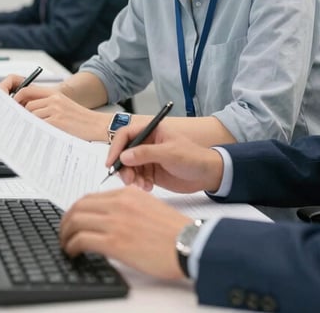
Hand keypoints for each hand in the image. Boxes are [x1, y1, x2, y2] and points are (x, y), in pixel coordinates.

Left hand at [22, 92, 109, 140]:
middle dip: (23, 115)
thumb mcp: (64, 106)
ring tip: (34, 131)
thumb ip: (47, 105)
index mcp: (55, 93)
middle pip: (28, 105)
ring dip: (31, 124)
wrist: (97, 124)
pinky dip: (36, 130)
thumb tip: (28, 112)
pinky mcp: (57, 121)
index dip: (18, 98)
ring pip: (32, 116)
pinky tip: (40, 135)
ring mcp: (56, 110)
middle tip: (22, 124)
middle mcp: (54, 99)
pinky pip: (39, 125)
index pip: (28, 90)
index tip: (14, 106)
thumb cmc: (81, 118)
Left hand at [60, 186, 190, 279]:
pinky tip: (72, 252)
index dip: (78, 210)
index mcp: (128, 194)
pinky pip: (81, 240)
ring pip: (75, 221)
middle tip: (64, 232)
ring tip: (65, 244)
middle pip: (79, 207)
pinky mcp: (114, 242)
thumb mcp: (150, 208)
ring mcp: (115, 222)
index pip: (92, 198)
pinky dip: (71, 246)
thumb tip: (111, 220)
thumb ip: (129, 209)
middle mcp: (119, 204)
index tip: (75, 220)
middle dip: (66, 221)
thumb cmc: (176, 232)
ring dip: (65, 234)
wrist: (190, 244)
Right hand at [108, 121, 223, 193]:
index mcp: (151, 130)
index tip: (111, 162)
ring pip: (128, 167)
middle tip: (128, 180)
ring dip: (131, 177)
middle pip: (124, 152)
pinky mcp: (150, 172)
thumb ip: (145, 154)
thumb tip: (124, 156)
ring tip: (141, 185)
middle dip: (123, 166)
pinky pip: (136, 177)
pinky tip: (148, 187)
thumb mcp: (169, 153)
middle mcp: (146, 143)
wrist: (207, 175)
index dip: (116, 147)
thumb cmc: (193, 157)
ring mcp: (148, 158)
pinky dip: (138, 183)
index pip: (126, 134)